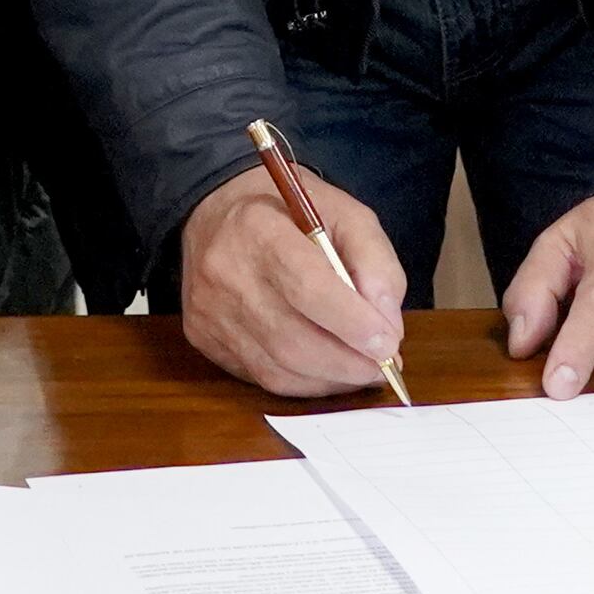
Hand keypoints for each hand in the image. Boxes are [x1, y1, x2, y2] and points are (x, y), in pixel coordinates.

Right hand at [177, 159, 409, 398]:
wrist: (215, 211)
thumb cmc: (287, 212)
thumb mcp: (342, 213)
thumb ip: (374, 260)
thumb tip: (387, 324)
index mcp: (258, 228)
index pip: (307, 287)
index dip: (352, 323)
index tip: (389, 343)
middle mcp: (225, 273)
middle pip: (292, 338)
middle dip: (348, 361)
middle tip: (385, 365)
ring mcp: (210, 310)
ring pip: (279, 366)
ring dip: (331, 377)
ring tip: (363, 369)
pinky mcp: (205, 338)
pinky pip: (263, 376)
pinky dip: (306, 382)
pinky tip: (329, 370)